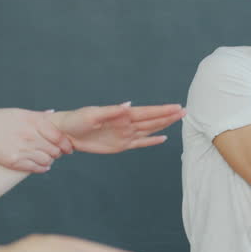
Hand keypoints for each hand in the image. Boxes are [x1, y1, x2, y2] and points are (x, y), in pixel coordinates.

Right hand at [0, 108, 74, 172]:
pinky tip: (42, 166)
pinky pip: (36, 168)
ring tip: (48, 158)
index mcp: (32, 120)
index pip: (58, 135)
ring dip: (49, 160)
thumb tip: (52, 113)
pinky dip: (42, 168)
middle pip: (54, 149)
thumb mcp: (17, 113)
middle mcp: (29, 135)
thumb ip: (36, 116)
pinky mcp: (15, 161)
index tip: (68, 147)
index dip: (66, 143)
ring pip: (47, 160)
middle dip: (58, 152)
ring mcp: (22, 149)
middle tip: (57, 153)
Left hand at [52, 102, 184, 153]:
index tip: (177, 107)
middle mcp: (126, 124)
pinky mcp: (121, 146)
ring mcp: (125, 135)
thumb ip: (111, 111)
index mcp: (122, 114)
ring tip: (178, 120)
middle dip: (168, 116)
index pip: (147, 112)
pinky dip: (151, 141)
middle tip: (185, 111)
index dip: (162, 110)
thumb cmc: (77, 120)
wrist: (66, 133)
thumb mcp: (92, 114)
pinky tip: (162, 138)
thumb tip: (128, 106)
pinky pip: (140, 143)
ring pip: (149, 130)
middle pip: (152, 120)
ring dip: (163, 125)